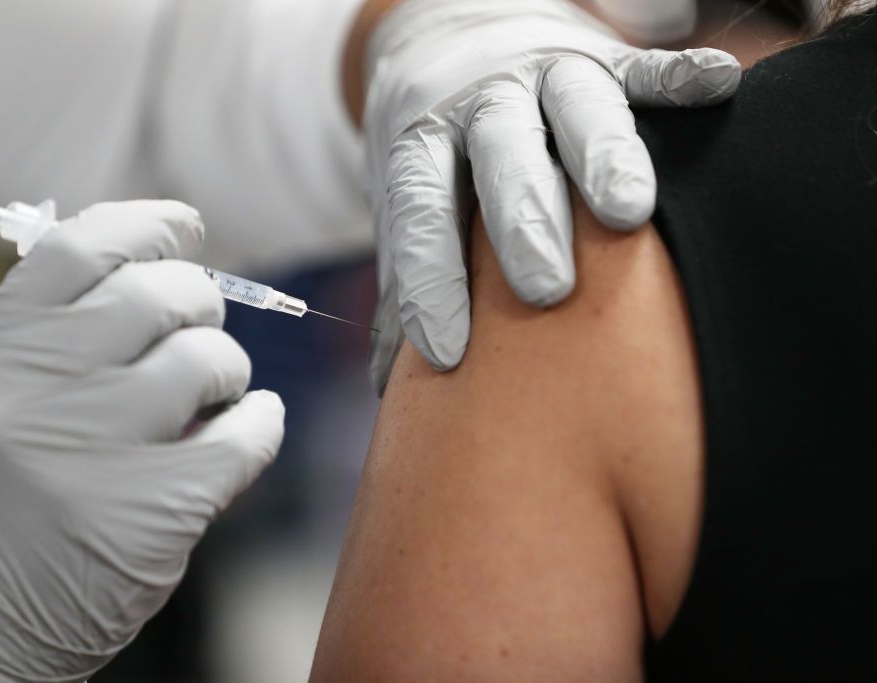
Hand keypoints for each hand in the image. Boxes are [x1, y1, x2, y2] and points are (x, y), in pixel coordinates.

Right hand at [0, 202, 284, 681]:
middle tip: (199, 328)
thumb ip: (57, 331)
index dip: (149, 224)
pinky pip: (249, 432)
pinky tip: (247, 429)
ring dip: (227, 368)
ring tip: (210, 394)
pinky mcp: (158, 510)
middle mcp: (42, 390)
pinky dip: (262, 422)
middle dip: (200, 302)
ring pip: (210, 358)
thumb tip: (160, 265)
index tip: (185, 229)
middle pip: (161, 293)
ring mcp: (101, 449)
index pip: (83, 246)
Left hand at [360, 0, 741, 390]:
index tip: (446, 351)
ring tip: (628, 212)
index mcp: (422, 141)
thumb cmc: (436, 151)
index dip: (431, 278)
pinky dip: (677, 77)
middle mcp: (481, 104)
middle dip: (525, 223)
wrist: (448, 34)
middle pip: (503, 159)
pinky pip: (642, 65)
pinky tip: (720, 86)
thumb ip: (405, 279)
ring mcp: (543, 74)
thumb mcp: (404, 200)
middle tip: (544, 290)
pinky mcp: (601, 55)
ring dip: (604, 156)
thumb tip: (391, 385)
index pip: (421, 211)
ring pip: (577, 108)